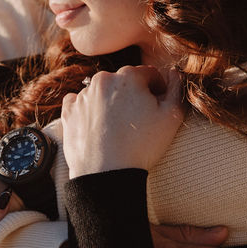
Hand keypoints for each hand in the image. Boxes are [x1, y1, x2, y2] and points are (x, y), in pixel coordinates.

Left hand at [61, 66, 183, 178]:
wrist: (106, 175)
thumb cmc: (142, 146)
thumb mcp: (172, 117)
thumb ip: (177, 89)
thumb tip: (173, 73)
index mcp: (128, 76)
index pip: (149, 74)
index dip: (157, 90)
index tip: (157, 108)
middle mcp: (102, 80)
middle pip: (124, 81)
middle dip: (133, 95)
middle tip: (138, 121)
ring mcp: (83, 96)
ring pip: (102, 92)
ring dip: (111, 103)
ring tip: (117, 128)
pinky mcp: (69, 113)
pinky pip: (79, 103)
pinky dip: (88, 110)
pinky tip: (97, 126)